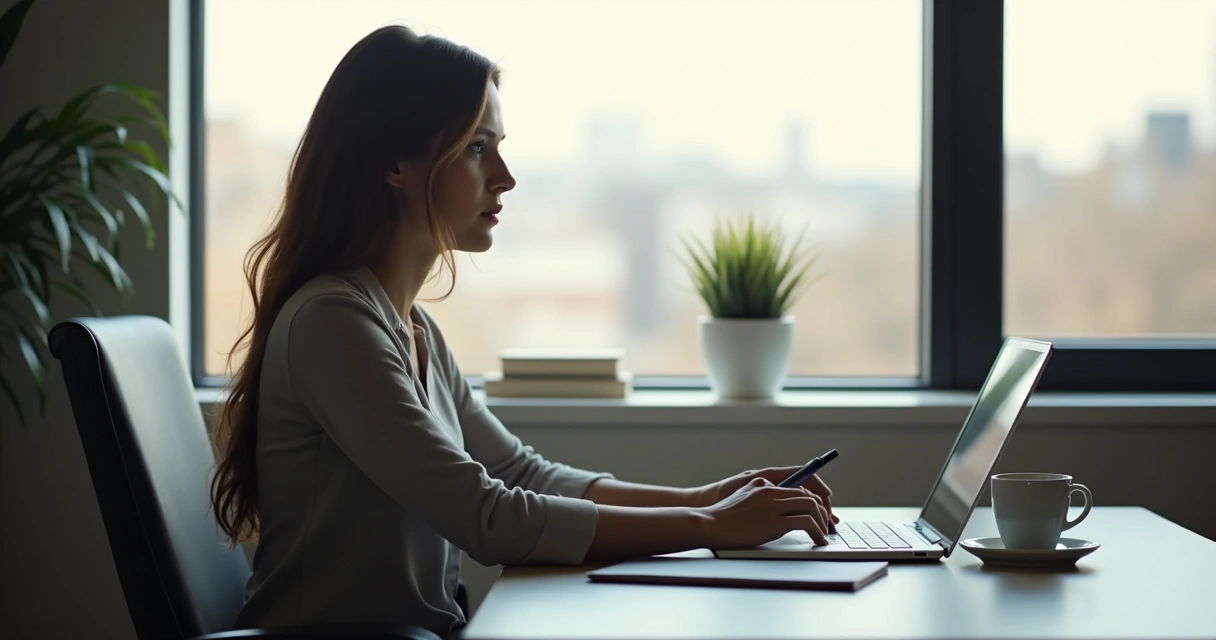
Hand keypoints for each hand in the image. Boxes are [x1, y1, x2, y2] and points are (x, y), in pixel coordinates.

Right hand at [696, 477, 830, 547]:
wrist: (709, 524)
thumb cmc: (722, 515)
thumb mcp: (742, 495)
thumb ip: (759, 494)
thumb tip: (774, 501)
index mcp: (765, 484)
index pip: (799, 487)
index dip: (814, 501)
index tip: (820, 513)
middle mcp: (772, 491)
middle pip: (809, 496)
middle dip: (822, 512)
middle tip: (826, 526)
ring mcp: (774, 506)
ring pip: (811, 507)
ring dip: (822, 522)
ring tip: (823, 535)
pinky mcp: (775, 522)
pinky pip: (807, 523)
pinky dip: (817, 532)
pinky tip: (818, 540)